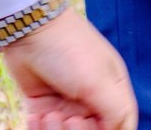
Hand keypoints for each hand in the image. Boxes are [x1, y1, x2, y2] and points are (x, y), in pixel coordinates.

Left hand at [2, 7, 134, 129]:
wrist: (30, 30)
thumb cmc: (70, 49)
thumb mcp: (98, 82)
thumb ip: (117, 111)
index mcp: (113, 91)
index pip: (120, 126)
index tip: (92, 125)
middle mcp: (92, 101)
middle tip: (69, 119)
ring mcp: (67, 105)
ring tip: (48, 116)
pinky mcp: (43, 107)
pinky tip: (36, 116)